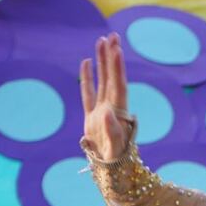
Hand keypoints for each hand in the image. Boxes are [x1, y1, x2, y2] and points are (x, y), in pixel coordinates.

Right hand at [79, 33, 133, 162]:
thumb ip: (112, 131)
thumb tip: (106, 113)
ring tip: (101, 40)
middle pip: (112, 76)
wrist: (111, 170)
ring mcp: (102, 109)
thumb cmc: (116, 160)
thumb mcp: (115, 147)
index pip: (118, 84)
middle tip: (112, 35)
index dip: (118, 67)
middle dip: (112, 56)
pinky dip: (87, 77)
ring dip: (102, 61)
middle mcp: (112, 107)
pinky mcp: (91, 116)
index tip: (117, 49)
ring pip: (101, 80)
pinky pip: (88, 92)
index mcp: (119, 112)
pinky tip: (86, 62)